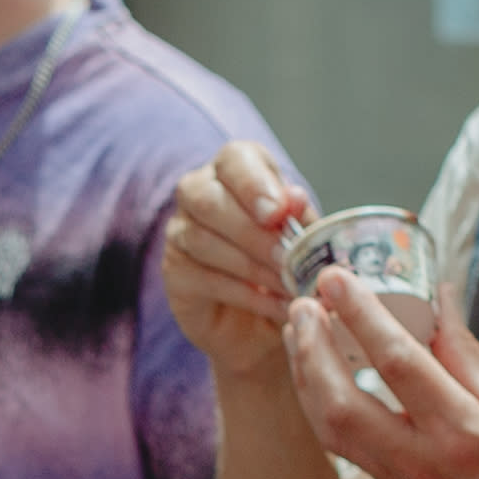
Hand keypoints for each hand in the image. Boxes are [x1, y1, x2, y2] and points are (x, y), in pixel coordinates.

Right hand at [164, 142, 316, 384]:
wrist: (262, 319)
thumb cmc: (284, 261)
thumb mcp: (305, 237)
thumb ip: (300, 217)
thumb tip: (295, 198)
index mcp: (236, 170)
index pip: (234, 159)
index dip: (254, 184)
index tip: (278, 214)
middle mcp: (198, 192)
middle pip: (207, 200)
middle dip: (252, 232)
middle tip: (287, 258)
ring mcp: (179, 232)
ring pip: (202, 241)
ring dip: (253, 267)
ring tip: (289, 286)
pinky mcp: (174, 273)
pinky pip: (204, 279)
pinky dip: (247, 295)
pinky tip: (276, 306)